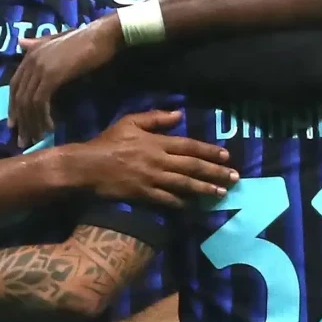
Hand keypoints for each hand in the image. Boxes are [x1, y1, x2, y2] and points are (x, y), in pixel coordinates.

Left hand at [9, 19, 122, 144]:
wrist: (102, 36)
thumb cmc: (85, 40)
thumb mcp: (56, 41)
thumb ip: (37, 43)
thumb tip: (20, 43)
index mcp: (30, 54)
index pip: (14, 85)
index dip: (13, 107)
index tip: (15, 125)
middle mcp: (31, 60)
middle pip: (19, 96)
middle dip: (21, 121)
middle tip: (23, 141)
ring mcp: (40, 67)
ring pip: (28, 102)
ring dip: (32, 123)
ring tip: (37, 139)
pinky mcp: (51, 75)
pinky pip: (40, 101)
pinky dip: (43, 117)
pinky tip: (50, 127)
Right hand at [71, 111, 236, 208]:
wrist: (87, 166)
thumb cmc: (107, 142)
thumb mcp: (129, 122)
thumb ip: (155, 118)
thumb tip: (179, 114)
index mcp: (156, 142)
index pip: (189, 146)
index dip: (209, 151)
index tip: (226, 156)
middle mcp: (158, 161)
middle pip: (192, 167)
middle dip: (215, 172)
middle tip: (234, 178)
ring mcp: (152, 179)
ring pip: (184, 185)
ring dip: (205, 189)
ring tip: (221, 193)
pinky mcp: (143, 195)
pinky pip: (167, 200)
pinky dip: (182, 203)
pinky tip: (194, 206)